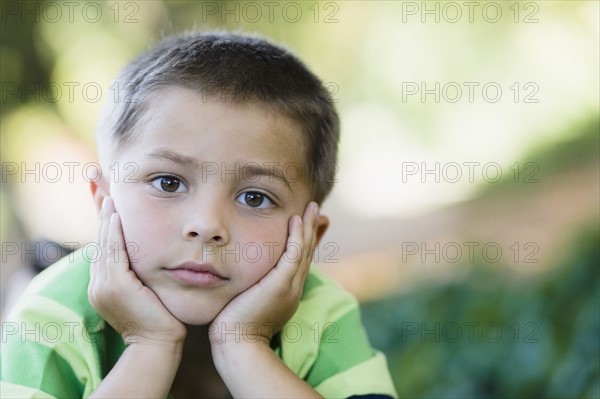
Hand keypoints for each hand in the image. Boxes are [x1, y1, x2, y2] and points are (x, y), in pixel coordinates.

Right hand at [88, 197, 185, 345]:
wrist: (158, 344)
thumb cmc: (159, 319)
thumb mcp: (144, 292)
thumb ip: (138, 275)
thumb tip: (146, 255)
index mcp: (103, 286)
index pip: (103, 249)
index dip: (105, 226)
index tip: (109, 204)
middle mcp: (98, 285)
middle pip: (99, 243)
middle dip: (102, 217)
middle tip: (104, 192)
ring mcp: (103, 286)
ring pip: (104, 245)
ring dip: (107, 219)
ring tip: (111, 198)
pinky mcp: (115, 285)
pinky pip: (113, 253)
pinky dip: (114, 233)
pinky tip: (117, 216)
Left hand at [209, 202, 319, 346]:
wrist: (237, 344)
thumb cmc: (235, 326)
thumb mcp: (248, 301)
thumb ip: (252, 287)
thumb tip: (246, 277)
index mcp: (287, 292)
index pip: (300, 261)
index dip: (306, 241)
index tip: (308, 224)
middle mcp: (293, 287)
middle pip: (307, 252)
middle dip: (312, 229)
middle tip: (315, 208)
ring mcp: (290, 286)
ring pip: (304, 250)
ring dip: (308, 226)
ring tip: (311, 206)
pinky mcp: (280, 284)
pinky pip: (293, 255)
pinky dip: (296, 236)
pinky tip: (296, 220)